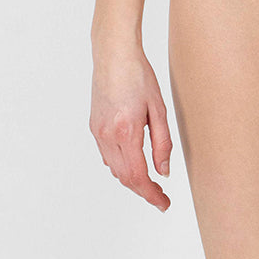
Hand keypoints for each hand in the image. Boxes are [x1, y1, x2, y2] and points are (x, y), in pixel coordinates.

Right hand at [89, 42, 173, 211]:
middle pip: (124, 177)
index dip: (151, 195)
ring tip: (150, 182)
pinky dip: (121, 165)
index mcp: (126, 131)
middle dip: (143, 191)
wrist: (114, 54)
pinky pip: (107, 156)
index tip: (164, 204)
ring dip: (131, 179)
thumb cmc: (139, 75)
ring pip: (114, 169)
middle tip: (161, 197)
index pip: (138, 177)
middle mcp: (108, 135)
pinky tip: (133, 162)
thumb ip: (162, 143)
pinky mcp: (94, 126)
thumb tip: (163, 172)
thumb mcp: (159, 108)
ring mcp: (98, 132)